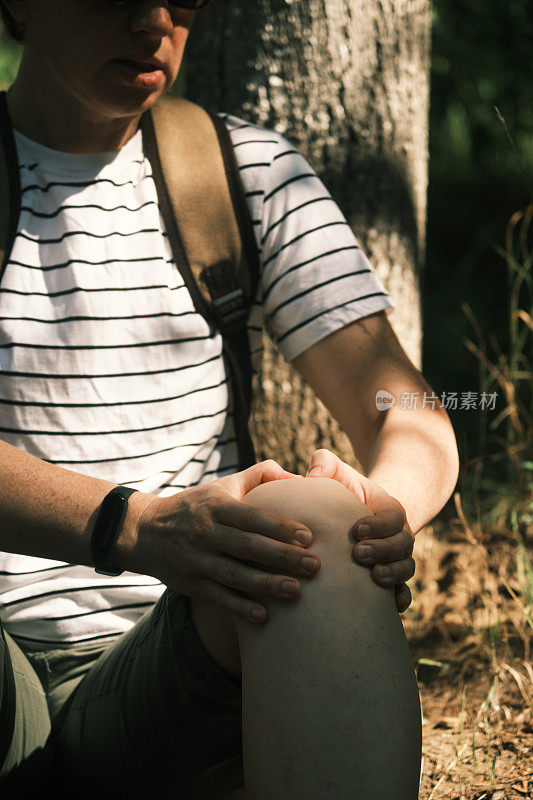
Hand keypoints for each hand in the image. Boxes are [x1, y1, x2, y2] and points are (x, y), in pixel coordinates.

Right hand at [132, 460, 319, 623]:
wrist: (144, 531)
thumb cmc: (196, 507)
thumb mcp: (222, 486)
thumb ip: (259, 476)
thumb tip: (297, 476)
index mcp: (216, 507)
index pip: (252, 517)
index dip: (280, 526)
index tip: (309, 536)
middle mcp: (205, 533)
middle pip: (248, 546)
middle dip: (282, 557)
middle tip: (315, 566)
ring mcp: (196, 560)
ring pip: (234, 575)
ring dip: (266, 585)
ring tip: (296, 591)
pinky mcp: (190, 584)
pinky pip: (218, 597)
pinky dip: (239, 607)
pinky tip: (264, 617)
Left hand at [305, 449, 414, 612]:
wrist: (354, 518)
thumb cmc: (341, 493)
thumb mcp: (336, 473)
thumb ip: (324, 464)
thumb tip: (312, 473)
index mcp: (390, 509)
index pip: (394, 516)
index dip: (379, 524)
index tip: (356, 529)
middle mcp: (399, 535)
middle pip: (404, 544)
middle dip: (383, 549)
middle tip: (358, 553)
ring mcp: (397, 558)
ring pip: (406, 568)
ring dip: (393, 574)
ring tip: (372, 577)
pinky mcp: (391, 578)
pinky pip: (403, 591)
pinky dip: (400, 599)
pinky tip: (391, 608)